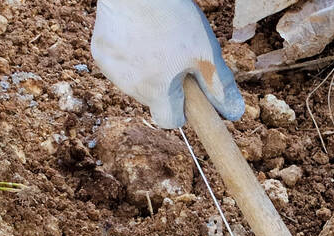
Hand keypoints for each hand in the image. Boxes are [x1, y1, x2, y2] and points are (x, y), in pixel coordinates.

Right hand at [91, 0, 243, 128]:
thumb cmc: (173, 16)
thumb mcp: (204, 52)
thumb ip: (219, 87)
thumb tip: (233, 115)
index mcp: (158, 92)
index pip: (170, 121)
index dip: (182, 109)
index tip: (188, 92)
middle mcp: (131, 88)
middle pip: (153, 101)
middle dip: (165, 85)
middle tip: (175, 54)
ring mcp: (112, 72)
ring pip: (136, 82)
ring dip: (147, 69)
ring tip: (156, 38)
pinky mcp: (99, 54)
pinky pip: (119, 64)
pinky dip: (129, 54)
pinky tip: (136, 31)